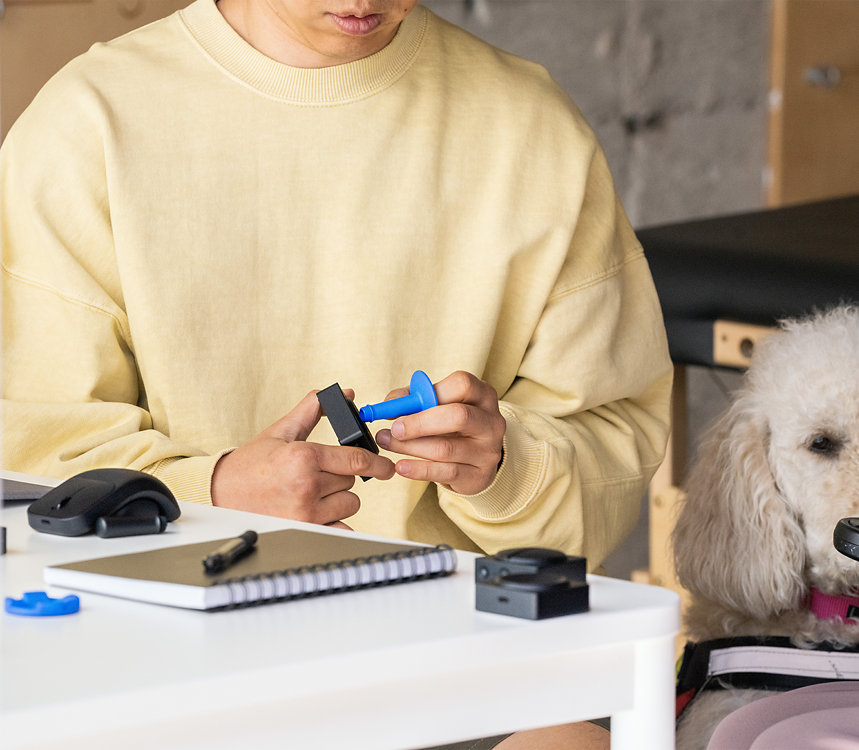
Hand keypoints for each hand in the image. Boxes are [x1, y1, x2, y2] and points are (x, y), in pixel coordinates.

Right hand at [211, 390, 395, 527]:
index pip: (357, 460)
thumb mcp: (281, 431)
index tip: (387, 468)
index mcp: (304, 457)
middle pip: (352, 482)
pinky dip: (334, 521)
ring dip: (338, 499)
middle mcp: (307, 485)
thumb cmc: (251, 464)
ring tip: (312, 492)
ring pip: (349, 504)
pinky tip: (317, 512)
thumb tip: (343, 393)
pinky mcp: (306, 531)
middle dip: (341, 477)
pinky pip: (341, 527)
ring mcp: (306, 512)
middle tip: (317, 475)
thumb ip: (312, 409)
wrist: (221, 495)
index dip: (378, 464)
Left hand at [374, 370, 505, 494]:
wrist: (477, 462)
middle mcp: (491, 422)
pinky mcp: (479, 475)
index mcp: (483, 396)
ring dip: (411, 447)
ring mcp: (488, 451)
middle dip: (420, 423)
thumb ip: (414, 399)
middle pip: (458, 416)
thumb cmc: (452, 426)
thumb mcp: (439, 406)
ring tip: (388, 444)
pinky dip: (419, 469)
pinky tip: (401, 466)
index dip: (430, 392)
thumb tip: (390, 405)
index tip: (404, 404)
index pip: (463, 385)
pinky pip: (445, 472)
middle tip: (395, 429)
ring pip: (446, 448)